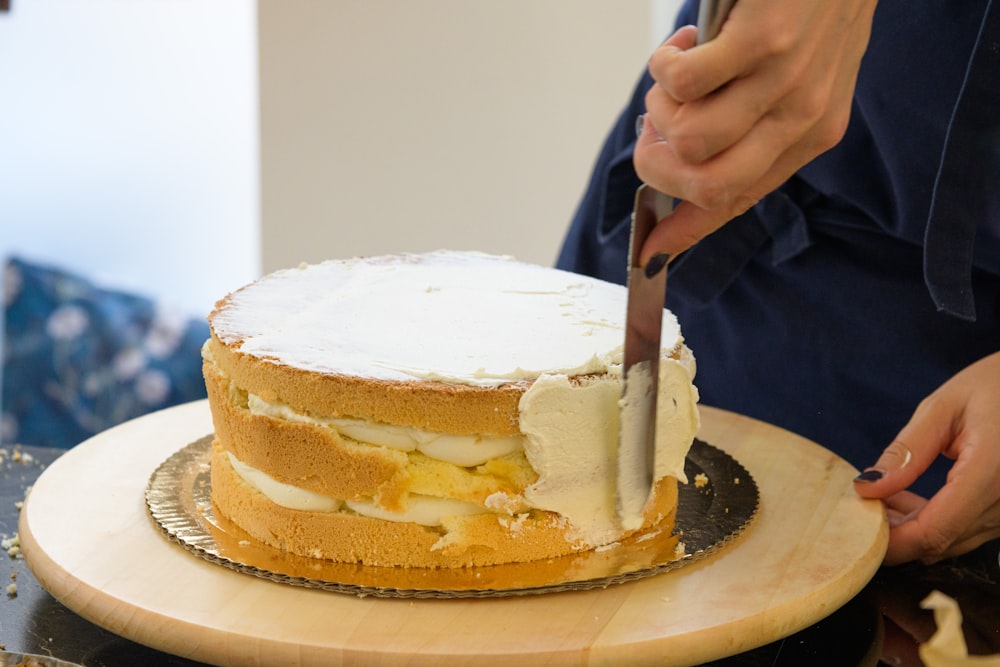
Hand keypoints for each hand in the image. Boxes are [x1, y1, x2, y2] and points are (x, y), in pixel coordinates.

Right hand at [633, 0, 877, 262]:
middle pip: (707, 185)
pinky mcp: (762, 40)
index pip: (738, 201)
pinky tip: (682, 43)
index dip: (686, 230)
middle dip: (657, 168)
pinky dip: (663, 67)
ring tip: (673, 76)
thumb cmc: (815, 10)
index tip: (650, 248)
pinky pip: (683, 82)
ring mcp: (784, 81)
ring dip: (659, 109)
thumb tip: (688, 160)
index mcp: (811, 136)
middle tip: (651, 131)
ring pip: (689, 138)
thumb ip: (755, 125)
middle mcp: (801, 118)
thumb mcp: (802, 79)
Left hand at [854, 351, 999, 564]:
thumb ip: (907, 451)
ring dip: (909, 527)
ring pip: (950, 541)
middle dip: (893, 533)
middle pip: (939, 543)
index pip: (934, 531)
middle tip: (859, 502)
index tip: (854, 529)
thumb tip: (867, 487)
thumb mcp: (943, 407)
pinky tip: (905, 497)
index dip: (891, 542)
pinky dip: (931, 521)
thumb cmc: (995, 386)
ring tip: (879, 494)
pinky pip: (964, 530)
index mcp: (990, 473)